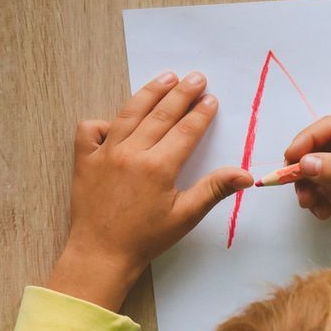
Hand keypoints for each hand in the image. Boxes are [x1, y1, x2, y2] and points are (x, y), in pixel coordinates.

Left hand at [46, 72, 253, 311]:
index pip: (185, 131)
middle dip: (181, 94)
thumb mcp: (186, 216)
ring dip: (149, 93)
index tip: (211, 99)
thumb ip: (214, 190)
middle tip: (196, 77)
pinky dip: (103, 121)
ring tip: (166, 77)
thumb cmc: (146, 238)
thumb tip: (246, 175)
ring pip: (129, 113)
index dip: (200, 113)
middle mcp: (131, 153)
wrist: (101, 253)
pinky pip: (90, 128)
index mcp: (158, 167)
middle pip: (160, 114)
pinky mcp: (84, 158)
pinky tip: (117, 120)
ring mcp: (104, 152)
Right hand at [284, 116, 330, 272]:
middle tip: (294, 186)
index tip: (291, 160)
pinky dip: (316, 200)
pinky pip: (321, 190)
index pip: (329, 128)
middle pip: (317, 148)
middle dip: (303, 167)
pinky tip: (323, 213)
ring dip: (307, 187)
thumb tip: (304, 163)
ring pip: (315, 171)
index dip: (306, 141)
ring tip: (310, 205)